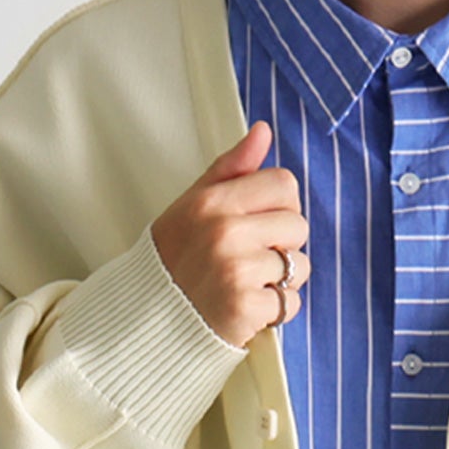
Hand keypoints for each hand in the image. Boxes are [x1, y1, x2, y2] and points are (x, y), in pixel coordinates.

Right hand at [149, 119, 312, 350]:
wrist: (149, 316)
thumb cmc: (175, 257)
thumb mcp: (194, 203)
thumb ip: (231, 168)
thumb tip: (263, 132)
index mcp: (214, 202)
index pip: (284, 184)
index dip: (280, 204)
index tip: (260, 221)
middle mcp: (226, 232)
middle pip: (298, 225)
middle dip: (283, 243)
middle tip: (251, 257)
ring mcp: (237, 271)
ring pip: (300, 266)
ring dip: (282, 278)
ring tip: (249, 282)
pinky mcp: (245, 308)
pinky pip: (290, 302)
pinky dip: (275, 309)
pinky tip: (248, 305)